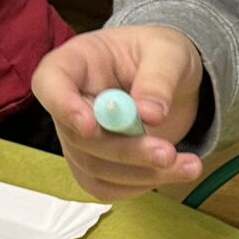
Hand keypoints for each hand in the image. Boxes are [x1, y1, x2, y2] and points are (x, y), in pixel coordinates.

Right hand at [33, 26, 204, 200]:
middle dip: (125, 150)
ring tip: (189, 165)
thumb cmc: (160, 54)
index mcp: (77, 62)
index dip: (63, 106)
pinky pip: (107, 186)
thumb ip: (158, 79)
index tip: (90, 125)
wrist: (172, 78)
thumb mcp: (169, 53)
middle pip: (78, 136)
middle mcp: (70, 102)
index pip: (50, 83)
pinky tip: (174, 172)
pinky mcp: (95, 164)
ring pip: (95, 168)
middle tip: (167, 153)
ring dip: (142, 173)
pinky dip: (141, 185)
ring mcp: (79, 137)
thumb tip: (151, 113)